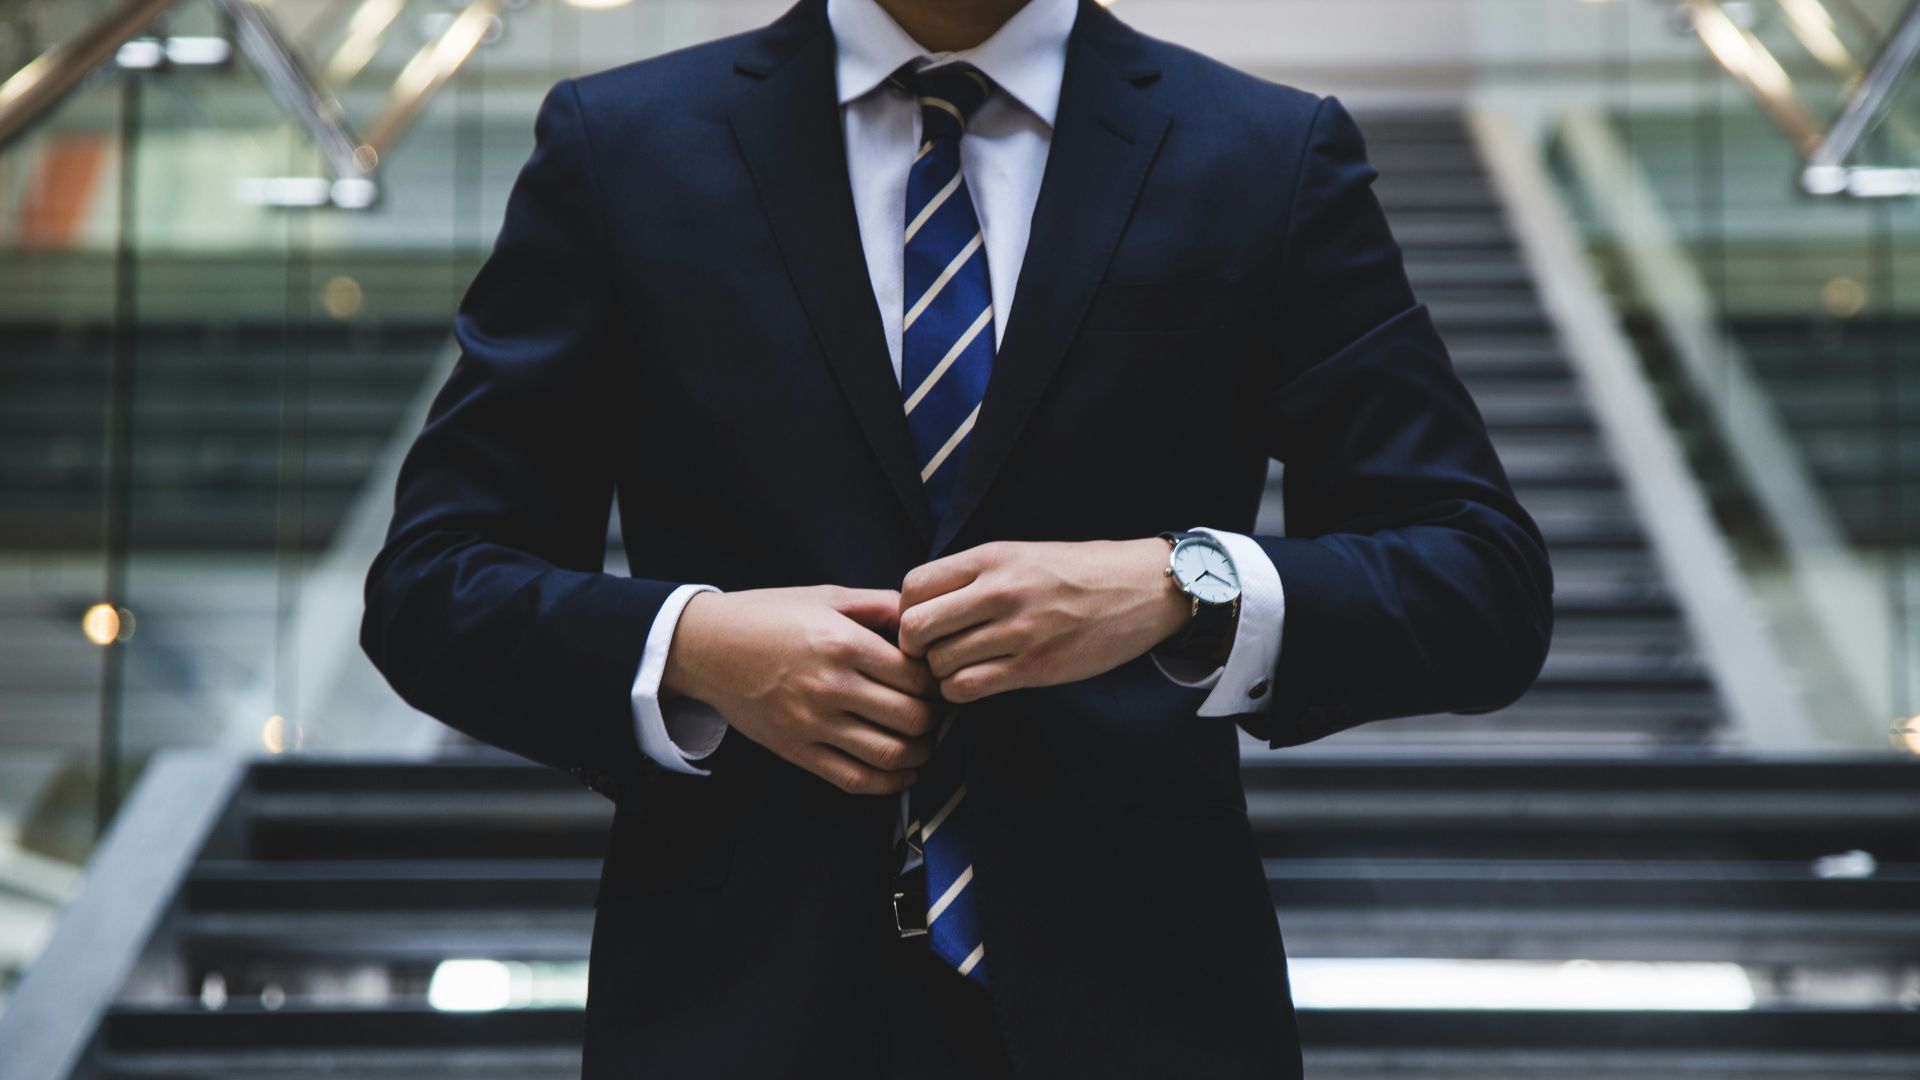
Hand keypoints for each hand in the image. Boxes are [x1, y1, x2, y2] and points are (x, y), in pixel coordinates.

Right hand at [662, 585, 940, 794]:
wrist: (707, 646)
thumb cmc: (770, 616)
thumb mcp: (827, 597)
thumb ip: (881, 605)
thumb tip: (926, 618)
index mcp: (843, 643)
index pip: (917, 676)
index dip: (938, 681)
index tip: (938, 679)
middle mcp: (830, 686)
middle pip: (912, 718)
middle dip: (935, 718)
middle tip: (937, 712)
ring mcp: (812, 723)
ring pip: (890, 754)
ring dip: (920, 754)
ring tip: (924, 742)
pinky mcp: (796, 750)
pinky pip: (854, 779)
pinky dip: (889, 783)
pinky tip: (903, 772)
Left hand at [897, 539, 1191, 702]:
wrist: (1142, 588)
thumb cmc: (1078, 572)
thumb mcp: (1021, 555)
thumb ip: (974, 576)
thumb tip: (921, 605)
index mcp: (991, 557)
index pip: (913, 586)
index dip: (906, 611)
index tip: (924, 623)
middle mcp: (999, 591)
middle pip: (915, 628)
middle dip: (915, 647)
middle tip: (932, 652)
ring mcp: (1018, 631)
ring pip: (939, 664)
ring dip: (941, 673)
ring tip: (961, 667)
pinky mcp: (1035, 667)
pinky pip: (968, 688)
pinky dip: (961, 691)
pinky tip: (977, 682)